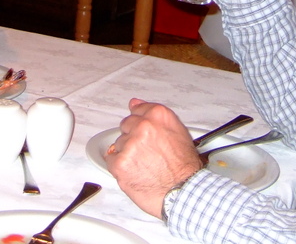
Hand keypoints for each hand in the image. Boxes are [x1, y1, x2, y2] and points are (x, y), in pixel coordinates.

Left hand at [104, 99, 202, 218]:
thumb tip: (136, 103)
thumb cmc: (184, 166)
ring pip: (119, 143)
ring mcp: (130, 144)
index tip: (141, 129)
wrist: (182, 191)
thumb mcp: (179, 132)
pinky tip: (135, 172)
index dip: (139, 122)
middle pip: (126, 125)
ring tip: (145, 165)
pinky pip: (111, 159)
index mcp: (158, 116)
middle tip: (147, 153)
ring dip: (128, 153)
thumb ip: (154, 116)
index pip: (137, 109)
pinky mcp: (120, 162)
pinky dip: (120, 166)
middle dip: (133, 137)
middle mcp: (143, 126)